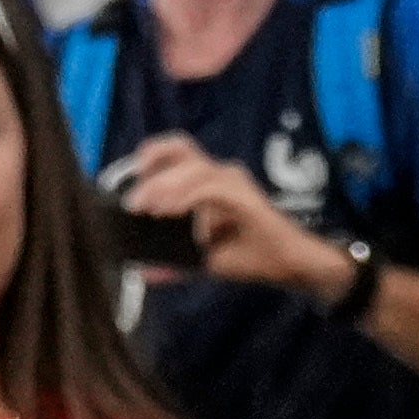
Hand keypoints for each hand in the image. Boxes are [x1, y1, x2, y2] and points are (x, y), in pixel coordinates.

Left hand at [108, 135, 346, 300]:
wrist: (288, 266)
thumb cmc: (251, 255)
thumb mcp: (203, 260)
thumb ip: (174, 260)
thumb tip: (144, 270)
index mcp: (209, 182)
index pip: (175, 152)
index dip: (150, 157)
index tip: (130, 179)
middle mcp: (221, 174)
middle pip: (181, 148)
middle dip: (152, 166)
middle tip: (134, 201)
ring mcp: (234, 182)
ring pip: (194, 168)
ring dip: (167, 186)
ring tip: (149, 209)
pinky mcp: (244, 195)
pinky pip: (210, 188)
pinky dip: (188, 198)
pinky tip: (173, 212)